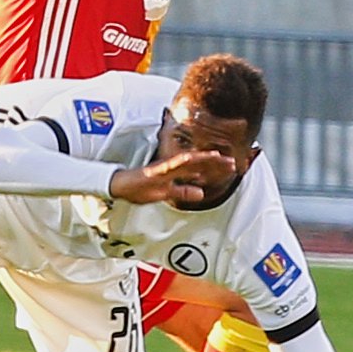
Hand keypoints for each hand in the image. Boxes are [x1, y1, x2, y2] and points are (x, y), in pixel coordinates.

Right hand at [108, 149, 227, 205]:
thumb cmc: (140, 188)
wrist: (119, 186)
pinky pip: (169, 166)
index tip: (231, 166)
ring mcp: (163, 168)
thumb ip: (183, 191)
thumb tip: (201, 192)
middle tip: (233, 162)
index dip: (215, 166)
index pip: (199, 167)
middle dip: (215, 162)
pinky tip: (190, 160)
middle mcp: (172, 166)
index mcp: (175, 171)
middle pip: (197, 162)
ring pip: (187, 161)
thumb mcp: (166, 194)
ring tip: (218, 157)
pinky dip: (181, 162)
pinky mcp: (154, 171)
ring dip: (202, 159)